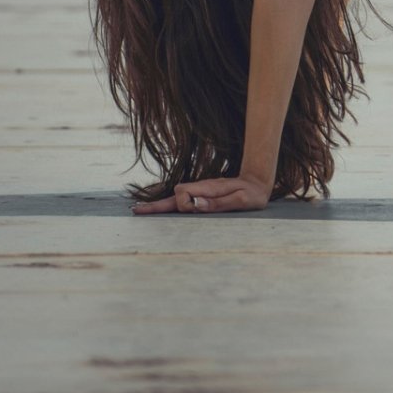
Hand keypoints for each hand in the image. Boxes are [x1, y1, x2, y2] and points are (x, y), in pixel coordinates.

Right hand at [132, 174, 273, 215]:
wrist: (257, 182)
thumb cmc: (251, 194)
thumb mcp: (240, 200)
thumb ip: (219, 203)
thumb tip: (196, 204)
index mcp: (207, 189)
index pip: (183, 193)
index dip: (184, 202)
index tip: (192, 207)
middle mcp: (200, 190)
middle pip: (173, 197)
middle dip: (156, 206)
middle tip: (134, 211)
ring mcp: (199, 194)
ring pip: (174, 200)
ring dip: (156, 207)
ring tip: (136, 210)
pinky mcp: (201, 198)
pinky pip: (180, 204)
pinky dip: (165, 207)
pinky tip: (153, 211)